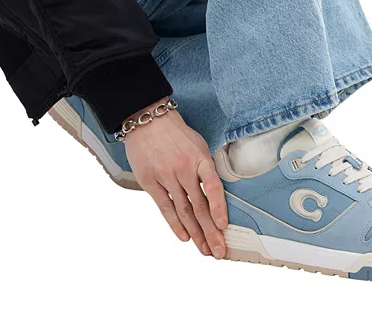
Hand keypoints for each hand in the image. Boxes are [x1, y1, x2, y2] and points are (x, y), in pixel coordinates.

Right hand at [122, 98, 228, 258]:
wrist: (147, 120)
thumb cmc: (175, 133)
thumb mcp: (198, 145)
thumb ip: (206, 168)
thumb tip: (216, 195)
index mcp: (200, 157)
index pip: (213, 187)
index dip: (219, 208)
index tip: (224, 227)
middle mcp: (184, 168)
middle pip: (199, 206)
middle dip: (211, 231)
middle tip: (219, 250)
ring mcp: (166, 175)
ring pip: (184, 210)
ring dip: (195, 233)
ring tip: (204, 249)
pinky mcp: (150, 182)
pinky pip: (165, 207)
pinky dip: (175, 225)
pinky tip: (184, 237)